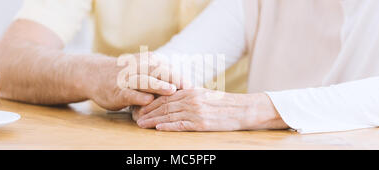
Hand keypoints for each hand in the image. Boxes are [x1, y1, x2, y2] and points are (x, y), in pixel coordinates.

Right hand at [82, 53, 187, 110]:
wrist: (95, 74)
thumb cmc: (126, 76)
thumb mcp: (145, 71)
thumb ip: (162, 77)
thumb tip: (188, 87)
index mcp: (149, 62)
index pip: (169, 70)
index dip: (183, 79)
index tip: (196, 89)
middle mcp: (139, 68)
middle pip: (160, 72)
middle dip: (175, 80)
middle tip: (190, 89)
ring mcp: (128, 80)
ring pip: (145, 81)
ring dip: (158, 86)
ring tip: (171, 90)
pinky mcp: (118, 91)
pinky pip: (129, 94)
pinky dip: (138, 97)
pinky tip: (147, 100)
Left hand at [135, 89, 288, 130]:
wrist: (243, 109)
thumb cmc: (224, 103)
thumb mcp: (204, 95)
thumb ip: (188, 96)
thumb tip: (173, 99)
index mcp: (191, 91)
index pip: (165, 96)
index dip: (150, 102)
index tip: (139, 107)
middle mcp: (191, 99)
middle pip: (164, 106)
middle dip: (147, 112)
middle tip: (134, 117)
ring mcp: (196, 111)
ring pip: (169, 115)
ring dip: (153, 120)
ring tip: (141, 124)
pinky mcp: (202, 123)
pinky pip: (181, 125)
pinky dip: (168, 126)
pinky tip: (158, 129)